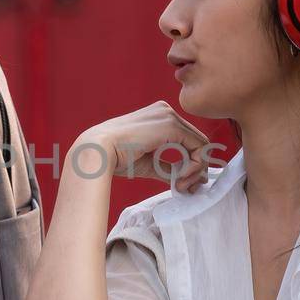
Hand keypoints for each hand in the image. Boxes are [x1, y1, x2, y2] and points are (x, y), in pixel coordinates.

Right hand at [73, 101, 220, 192]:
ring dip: (195, 169)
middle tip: (186, 188)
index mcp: (159, 117)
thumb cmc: (117, 157)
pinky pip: (197, 146)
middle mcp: (166, 111)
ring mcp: (168, 116)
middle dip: (196, 168)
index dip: (191, 163)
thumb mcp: (149, 163)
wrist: (99, 152)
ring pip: (200, 144)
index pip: (187, 139)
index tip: (183, 184)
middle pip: (197, 141)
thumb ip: (168, 168)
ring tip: (181, 185)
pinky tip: (180, 178)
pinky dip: (194, 166)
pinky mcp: (170, 125)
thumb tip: (185, 179)